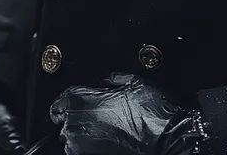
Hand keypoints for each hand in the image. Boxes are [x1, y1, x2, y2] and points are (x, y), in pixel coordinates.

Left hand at [49, 73, 199, 154]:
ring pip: (74, 140)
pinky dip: (92, 146)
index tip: (78, 101)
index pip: (59, 102)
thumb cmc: (150, 115)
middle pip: (66, 122)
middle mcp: (76, 128)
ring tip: (108, 130)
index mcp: (81, 103)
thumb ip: (110, 79)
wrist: (167, 143)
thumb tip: (103, 82)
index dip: (69, 100)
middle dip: (79, 117)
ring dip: (85, 134)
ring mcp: (82, 149)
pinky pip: (84, 151)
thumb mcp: (131, 82)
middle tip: (101, 115)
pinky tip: (111, 141)